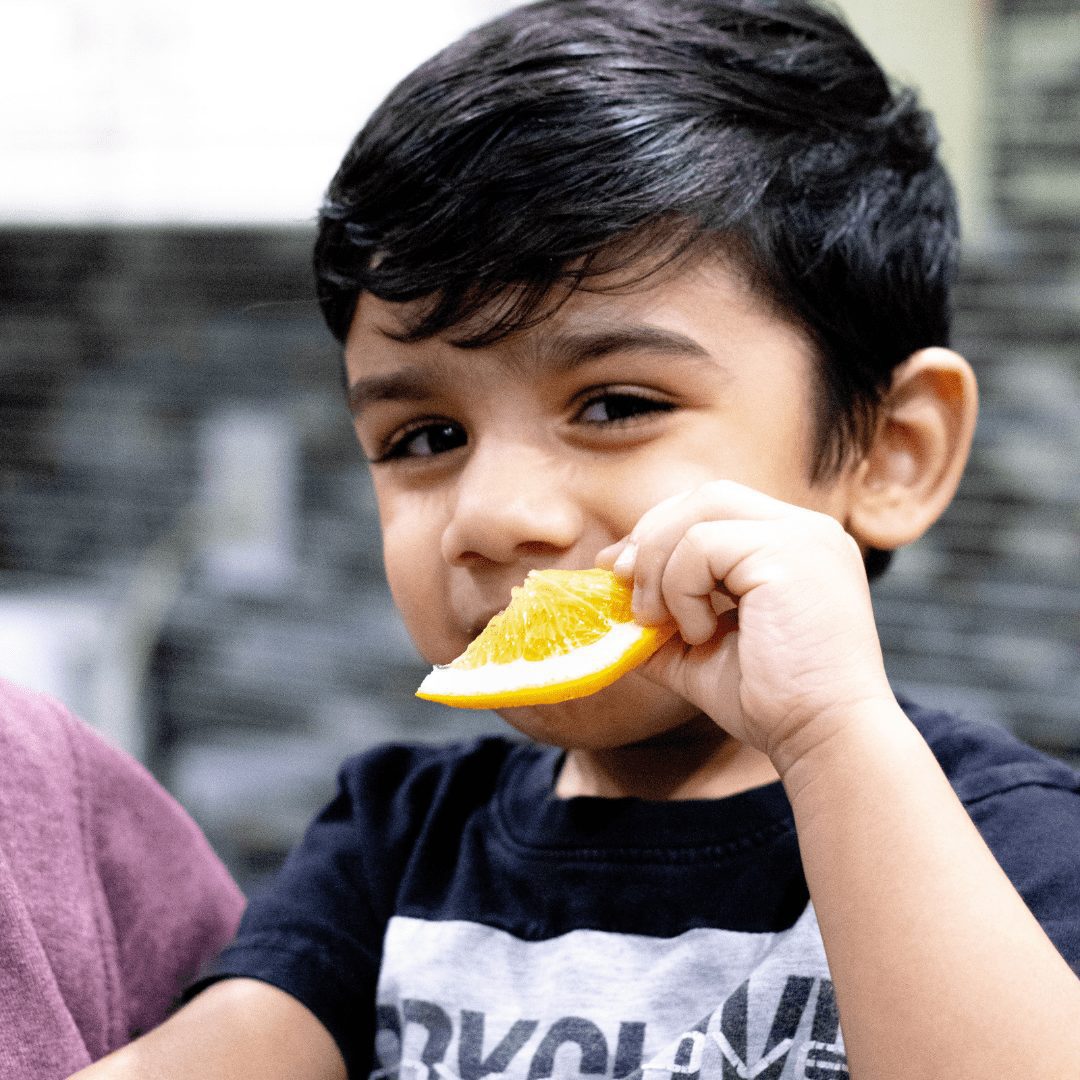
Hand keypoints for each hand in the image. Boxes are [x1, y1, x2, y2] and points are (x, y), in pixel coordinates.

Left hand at [596, 480, 895, 774]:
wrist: (823, 739)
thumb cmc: (773, 703)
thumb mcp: (702, 653)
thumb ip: (663, 622)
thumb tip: (608, 603)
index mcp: (794, 546)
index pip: (716, 508)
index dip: (660, 530)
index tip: (617, 569)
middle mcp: (806, 530)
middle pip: (705, 497)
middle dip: (651, 537)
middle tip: (619, 583)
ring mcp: (803, 536)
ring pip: (698, 513)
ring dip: (658, 565)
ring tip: (659, 622)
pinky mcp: (789, 553)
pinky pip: (701, 546)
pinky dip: (680, 589)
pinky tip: (700, 634)